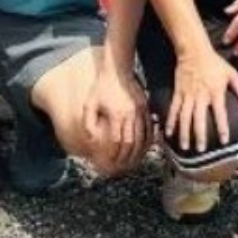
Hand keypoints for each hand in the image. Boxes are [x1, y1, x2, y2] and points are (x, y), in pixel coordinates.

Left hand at [81, 60, 147, 175]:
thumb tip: (91, 140)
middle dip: (127, 157)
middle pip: (131, 142)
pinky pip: (149, 127)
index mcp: (117, 114)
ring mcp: (140, 110)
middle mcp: (131, 114)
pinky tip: (144, 146)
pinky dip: (147, 139)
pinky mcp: (145, 106)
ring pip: (142, 137)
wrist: (116, 70)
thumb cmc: (100, 88)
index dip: (115, 154)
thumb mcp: (89, 104)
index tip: (112, 162)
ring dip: (138, 151)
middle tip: (123, 166)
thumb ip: (88, 123)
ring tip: (134, 161)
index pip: (118, 141)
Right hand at [165, 47, 237, 153]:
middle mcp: (201, 95)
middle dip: (200, 135)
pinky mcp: (178, 93)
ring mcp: (188, 95)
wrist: (193, 51)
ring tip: (185, 147)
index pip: (220, 113)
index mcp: (215, 91)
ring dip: (184, 133)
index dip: (222, 127)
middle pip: (199, 118)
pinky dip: (171, 122)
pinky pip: (174, 109)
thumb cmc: (215, 63)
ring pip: (185, 117)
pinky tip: (169, 133)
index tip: (224, 141)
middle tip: (202, 150)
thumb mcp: (231, 74)